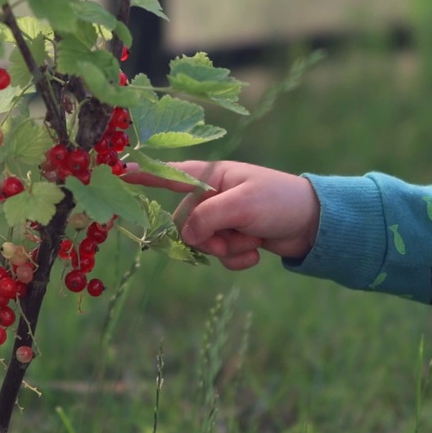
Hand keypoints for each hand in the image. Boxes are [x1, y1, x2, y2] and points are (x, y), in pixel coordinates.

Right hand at [123, 160, 319, 269]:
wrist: (315, 223)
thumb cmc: (280, 201)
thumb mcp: (242, 205)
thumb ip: (207, 218)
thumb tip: (185, 236)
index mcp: (212, 176)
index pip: (169, 174)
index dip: (143, 175)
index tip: (116, 174)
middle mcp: (213, 195)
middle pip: (184, 222)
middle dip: (207, 237)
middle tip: (234, 236)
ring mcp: (223, 217)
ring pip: (202, 243)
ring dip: (226, 249)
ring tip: (251, 242)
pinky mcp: (235, 236)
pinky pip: (220, 255)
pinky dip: (237, 258)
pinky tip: (257, 253)